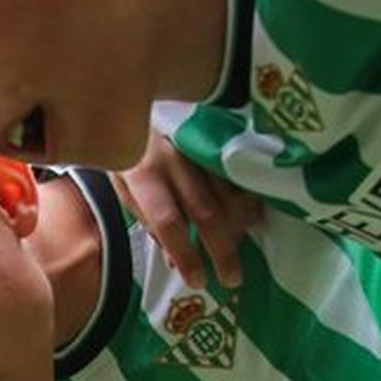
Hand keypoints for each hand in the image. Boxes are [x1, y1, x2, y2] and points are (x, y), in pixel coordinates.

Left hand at [113, 134, 262, 290]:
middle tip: (232, 278)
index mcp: (142, 175)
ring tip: (246, 249)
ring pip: (228, 191)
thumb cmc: (128, 155)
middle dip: (221, 249)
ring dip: (240, 225)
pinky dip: (249, 197)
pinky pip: (238, 171)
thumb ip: (149, 223)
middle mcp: (173, 159)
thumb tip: (175, 261)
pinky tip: (254, 218)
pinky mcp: (216, 134)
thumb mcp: (125, 190)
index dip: (185, 253)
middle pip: (204, 211)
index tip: (198, 280)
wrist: (129, 99)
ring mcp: (198, 145)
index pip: (168, 222)